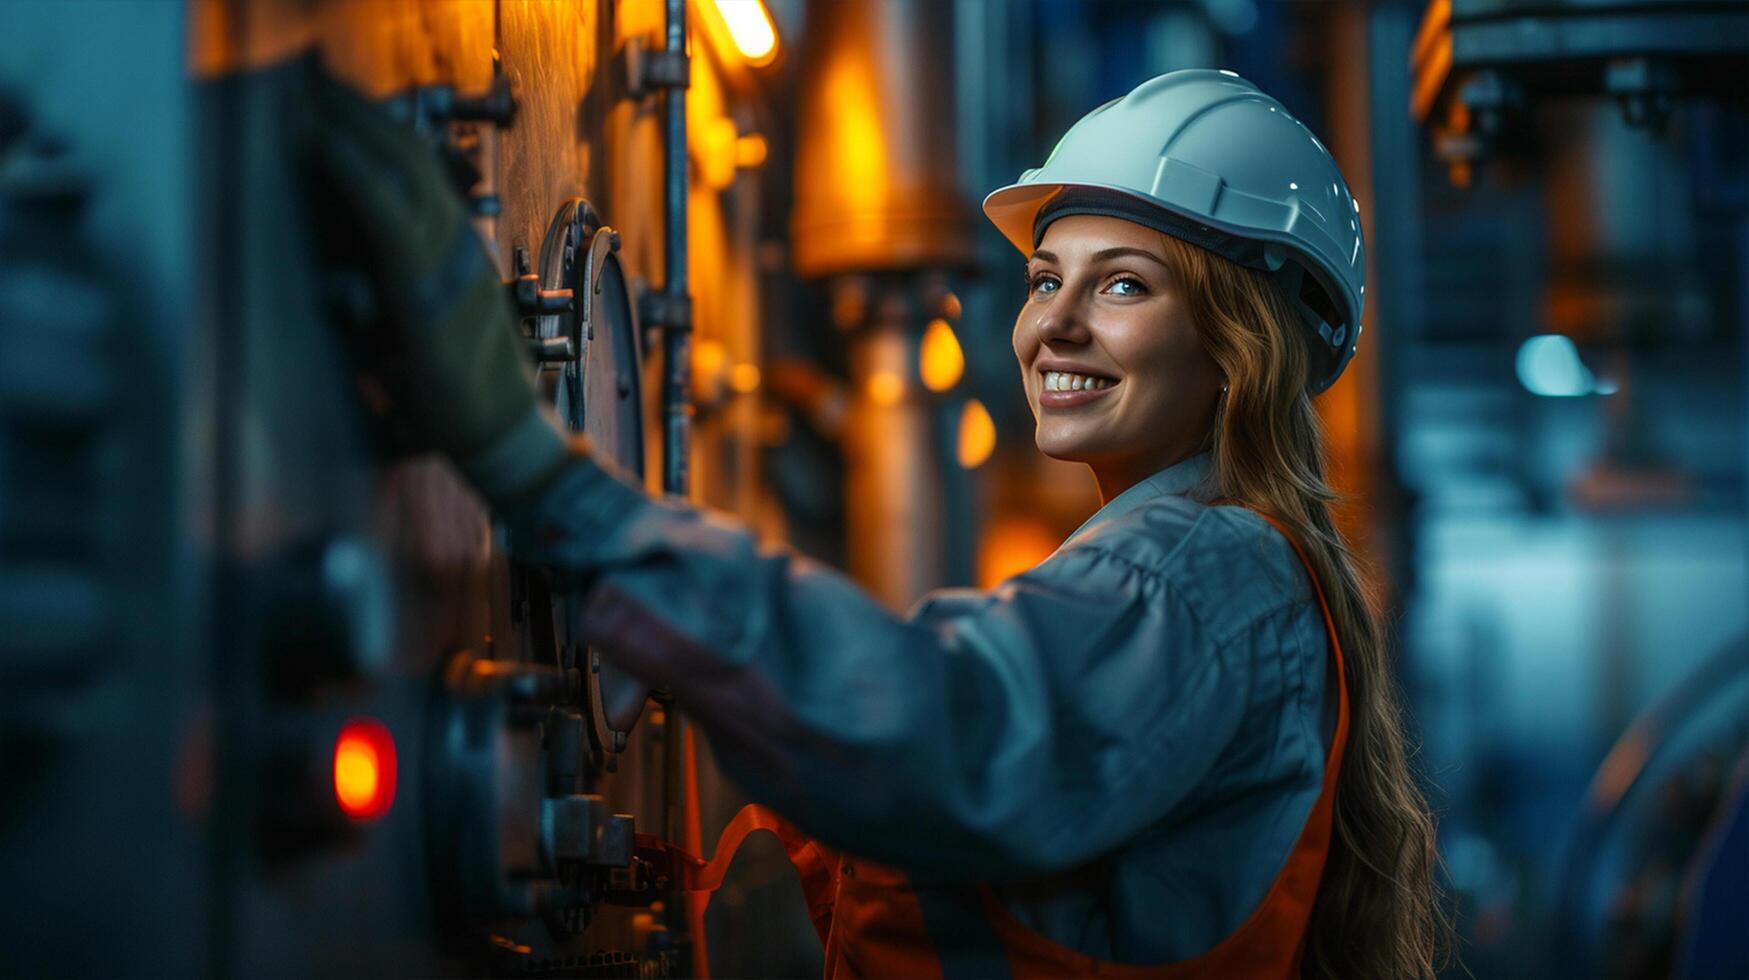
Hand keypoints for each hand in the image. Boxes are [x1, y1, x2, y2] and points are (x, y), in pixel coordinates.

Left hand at [302, 68, 568, 507]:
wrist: (503, 440)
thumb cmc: (462, 407)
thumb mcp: (427, 346)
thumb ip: (400, 312)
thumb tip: (352, 298)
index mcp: (457, 262)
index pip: (422, 180)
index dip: (383, 137)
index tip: (341, 106)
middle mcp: (458, 254)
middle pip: (412, 162)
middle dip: (361, 116)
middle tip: (318, 82)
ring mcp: (450, 269)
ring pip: (404, 176)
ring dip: (354, 129)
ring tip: (313, 98)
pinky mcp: (430, 294)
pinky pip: (391, 220)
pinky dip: (357, 176)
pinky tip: (326, 146)